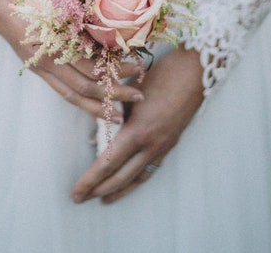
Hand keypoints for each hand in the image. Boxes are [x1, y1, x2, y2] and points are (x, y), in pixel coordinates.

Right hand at [0, 0, 144, 120]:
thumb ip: (80, 11)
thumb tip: (112, 19)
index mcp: (54, 41)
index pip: (90, 67)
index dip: (115, 71)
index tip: (138, 68)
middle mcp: (48, 60)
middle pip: (85, 86)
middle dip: (114, 92)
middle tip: (139, 95)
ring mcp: (41, 67)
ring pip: (72, 95)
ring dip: (98, 104)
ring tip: (120, 111)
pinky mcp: (38, 69)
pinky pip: (62, 91)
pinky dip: (81, 100)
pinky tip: (96, 105)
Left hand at [71, 46, 203, 203]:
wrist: (194, 72)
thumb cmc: (160, 75)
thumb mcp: (128, 93)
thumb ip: (110, 116)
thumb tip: (93, 138)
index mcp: (137, 131)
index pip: (107, 163)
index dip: (90, 180)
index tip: (76, 193)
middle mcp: (151, 144)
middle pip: (121, 176)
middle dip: (99, 190)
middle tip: (80, 199)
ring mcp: (163, 146)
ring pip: (138, 177)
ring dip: (119, 190)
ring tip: (104, 199)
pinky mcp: (171, 143)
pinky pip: (151, 168)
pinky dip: (137, 179)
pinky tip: (129, 180)